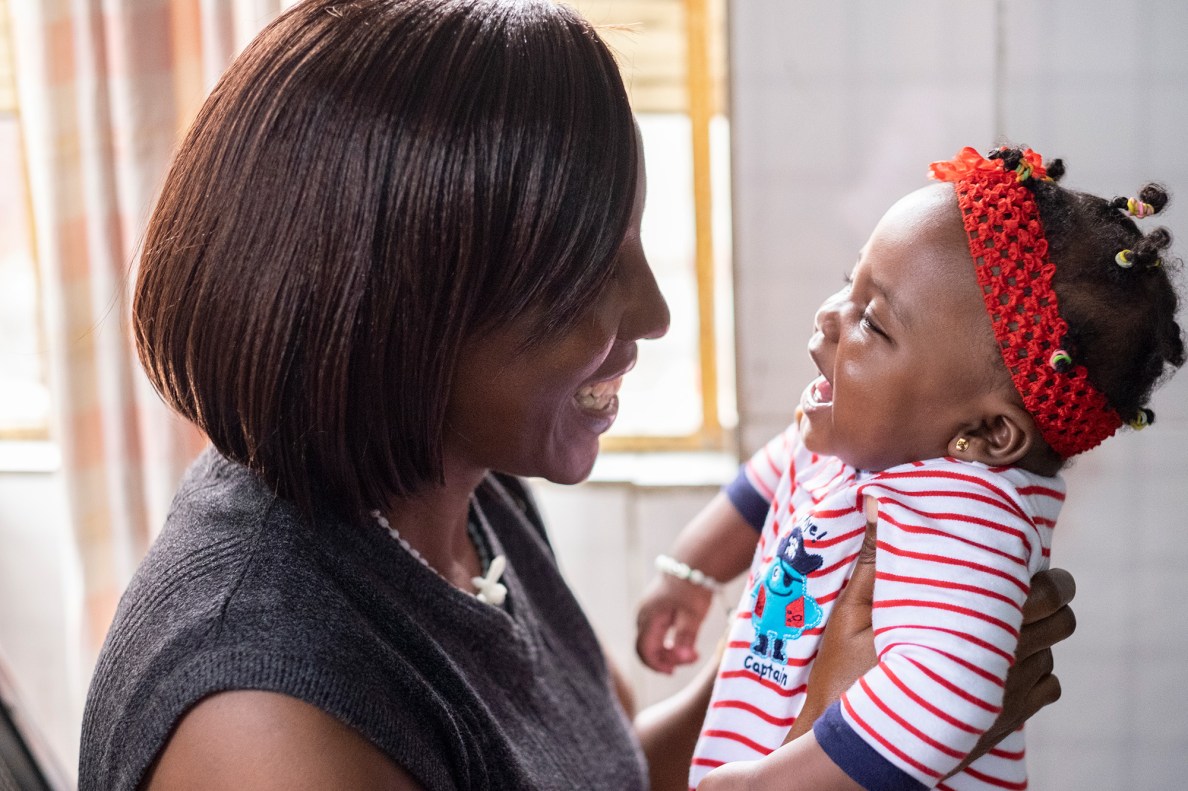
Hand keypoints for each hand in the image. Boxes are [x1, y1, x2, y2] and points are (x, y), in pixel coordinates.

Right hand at [635, 572, 714, 673]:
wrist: (694, 564)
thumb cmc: (693, 588)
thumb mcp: (693, 615)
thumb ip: (685, 638)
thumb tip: (682, 658)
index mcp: (649, 618)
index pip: (644, 651)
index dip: (657, 665)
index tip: (675, 671)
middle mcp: (643, 616)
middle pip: (647, 647)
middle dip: (667, 659)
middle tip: (691, 659)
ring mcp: (647, 611)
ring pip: (652, 640)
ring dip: (669, 651)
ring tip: (692, 652)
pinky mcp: (655, 609)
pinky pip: (656, 632)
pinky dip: (668, 641)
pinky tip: (685, 641)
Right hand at [785, 503, 1077, 755]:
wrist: (855, 753)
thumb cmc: (847, 680)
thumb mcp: (850, 616)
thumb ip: (872, 560)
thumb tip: (875, 501)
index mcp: (969, 628)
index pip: (1039, 590)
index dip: (1035, 567)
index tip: (1013, 552)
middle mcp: (1001, 662)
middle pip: (1060, 617)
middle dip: (1049, 593)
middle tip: (1018, 582)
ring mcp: (1006, 695)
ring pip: (1054, 650)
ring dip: (1037, 631)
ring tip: (1005, 619)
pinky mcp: (1005, 721)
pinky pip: (1048, 687)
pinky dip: (1036, 671)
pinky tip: (1003, 661)